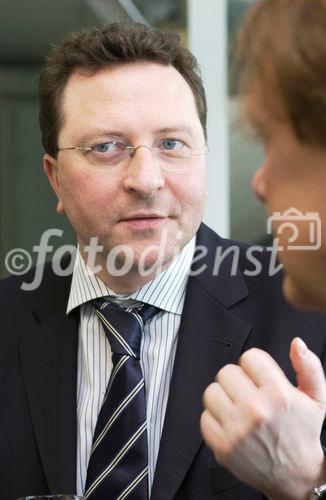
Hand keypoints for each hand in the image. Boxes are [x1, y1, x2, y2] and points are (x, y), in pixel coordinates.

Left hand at [200, 338, 325, 499]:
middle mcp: (256, 411)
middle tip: (248, 394)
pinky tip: (231, 424)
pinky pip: (204, 416)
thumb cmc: (302, 434)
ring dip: (223, 397)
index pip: (249, 357)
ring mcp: (237, 429)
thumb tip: (297, 343)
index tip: (258, 377)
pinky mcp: (222, 445)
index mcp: (279, 395)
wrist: (295, 475)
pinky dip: (215, 419)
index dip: (254, 366)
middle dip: (237, 380)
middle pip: (227, 371)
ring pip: (212, 391)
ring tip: (238, 408)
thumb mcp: (316, 398)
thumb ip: (308, 367)